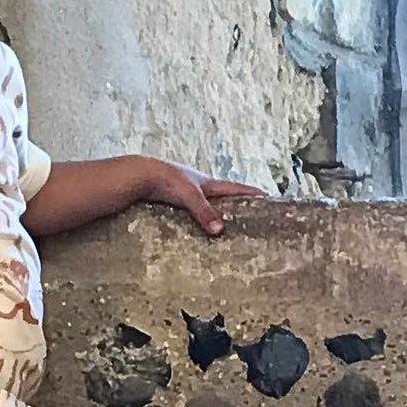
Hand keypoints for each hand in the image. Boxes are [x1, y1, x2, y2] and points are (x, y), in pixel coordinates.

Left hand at [142, 158, 268, 235]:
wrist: (138, 175)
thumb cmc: (166, 180)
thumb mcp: (189, 195)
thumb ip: (204, 212)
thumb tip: (220, 231)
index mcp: (208, 183)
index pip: (236, 188)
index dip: (251, 193)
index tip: (268, 196)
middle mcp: (198, 187)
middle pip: (222, 197)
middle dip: (236, 205)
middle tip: (251, 216)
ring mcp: (185, 194)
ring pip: (206, 205)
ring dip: (215, 214)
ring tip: (226, 228)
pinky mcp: (171, 201)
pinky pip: (190, 213)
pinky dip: (197, 220)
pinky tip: (197, 229)